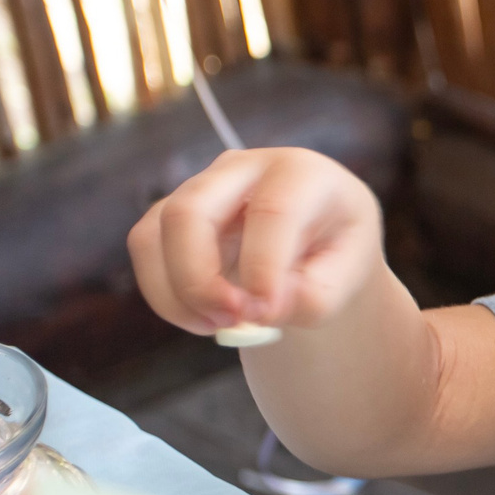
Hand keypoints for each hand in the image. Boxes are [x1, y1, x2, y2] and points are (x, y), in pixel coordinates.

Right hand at [128, 147, 385, 334]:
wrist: (317, 240)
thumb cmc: (334, 252)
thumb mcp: (347, 277)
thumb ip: (314, 297)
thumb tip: (262, 310)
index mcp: (301, 173)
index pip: (273, 211)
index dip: (263, 266)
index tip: (266, 315)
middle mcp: (244, 168)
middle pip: (191, 210)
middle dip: (198, 279)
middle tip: (229, 324)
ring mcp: (202, 186)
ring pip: (157, 232)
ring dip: (178, 293)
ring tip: (219, 327)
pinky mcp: (173, 212)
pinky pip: (146, 249)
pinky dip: (165, 295)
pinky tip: (202, 319)